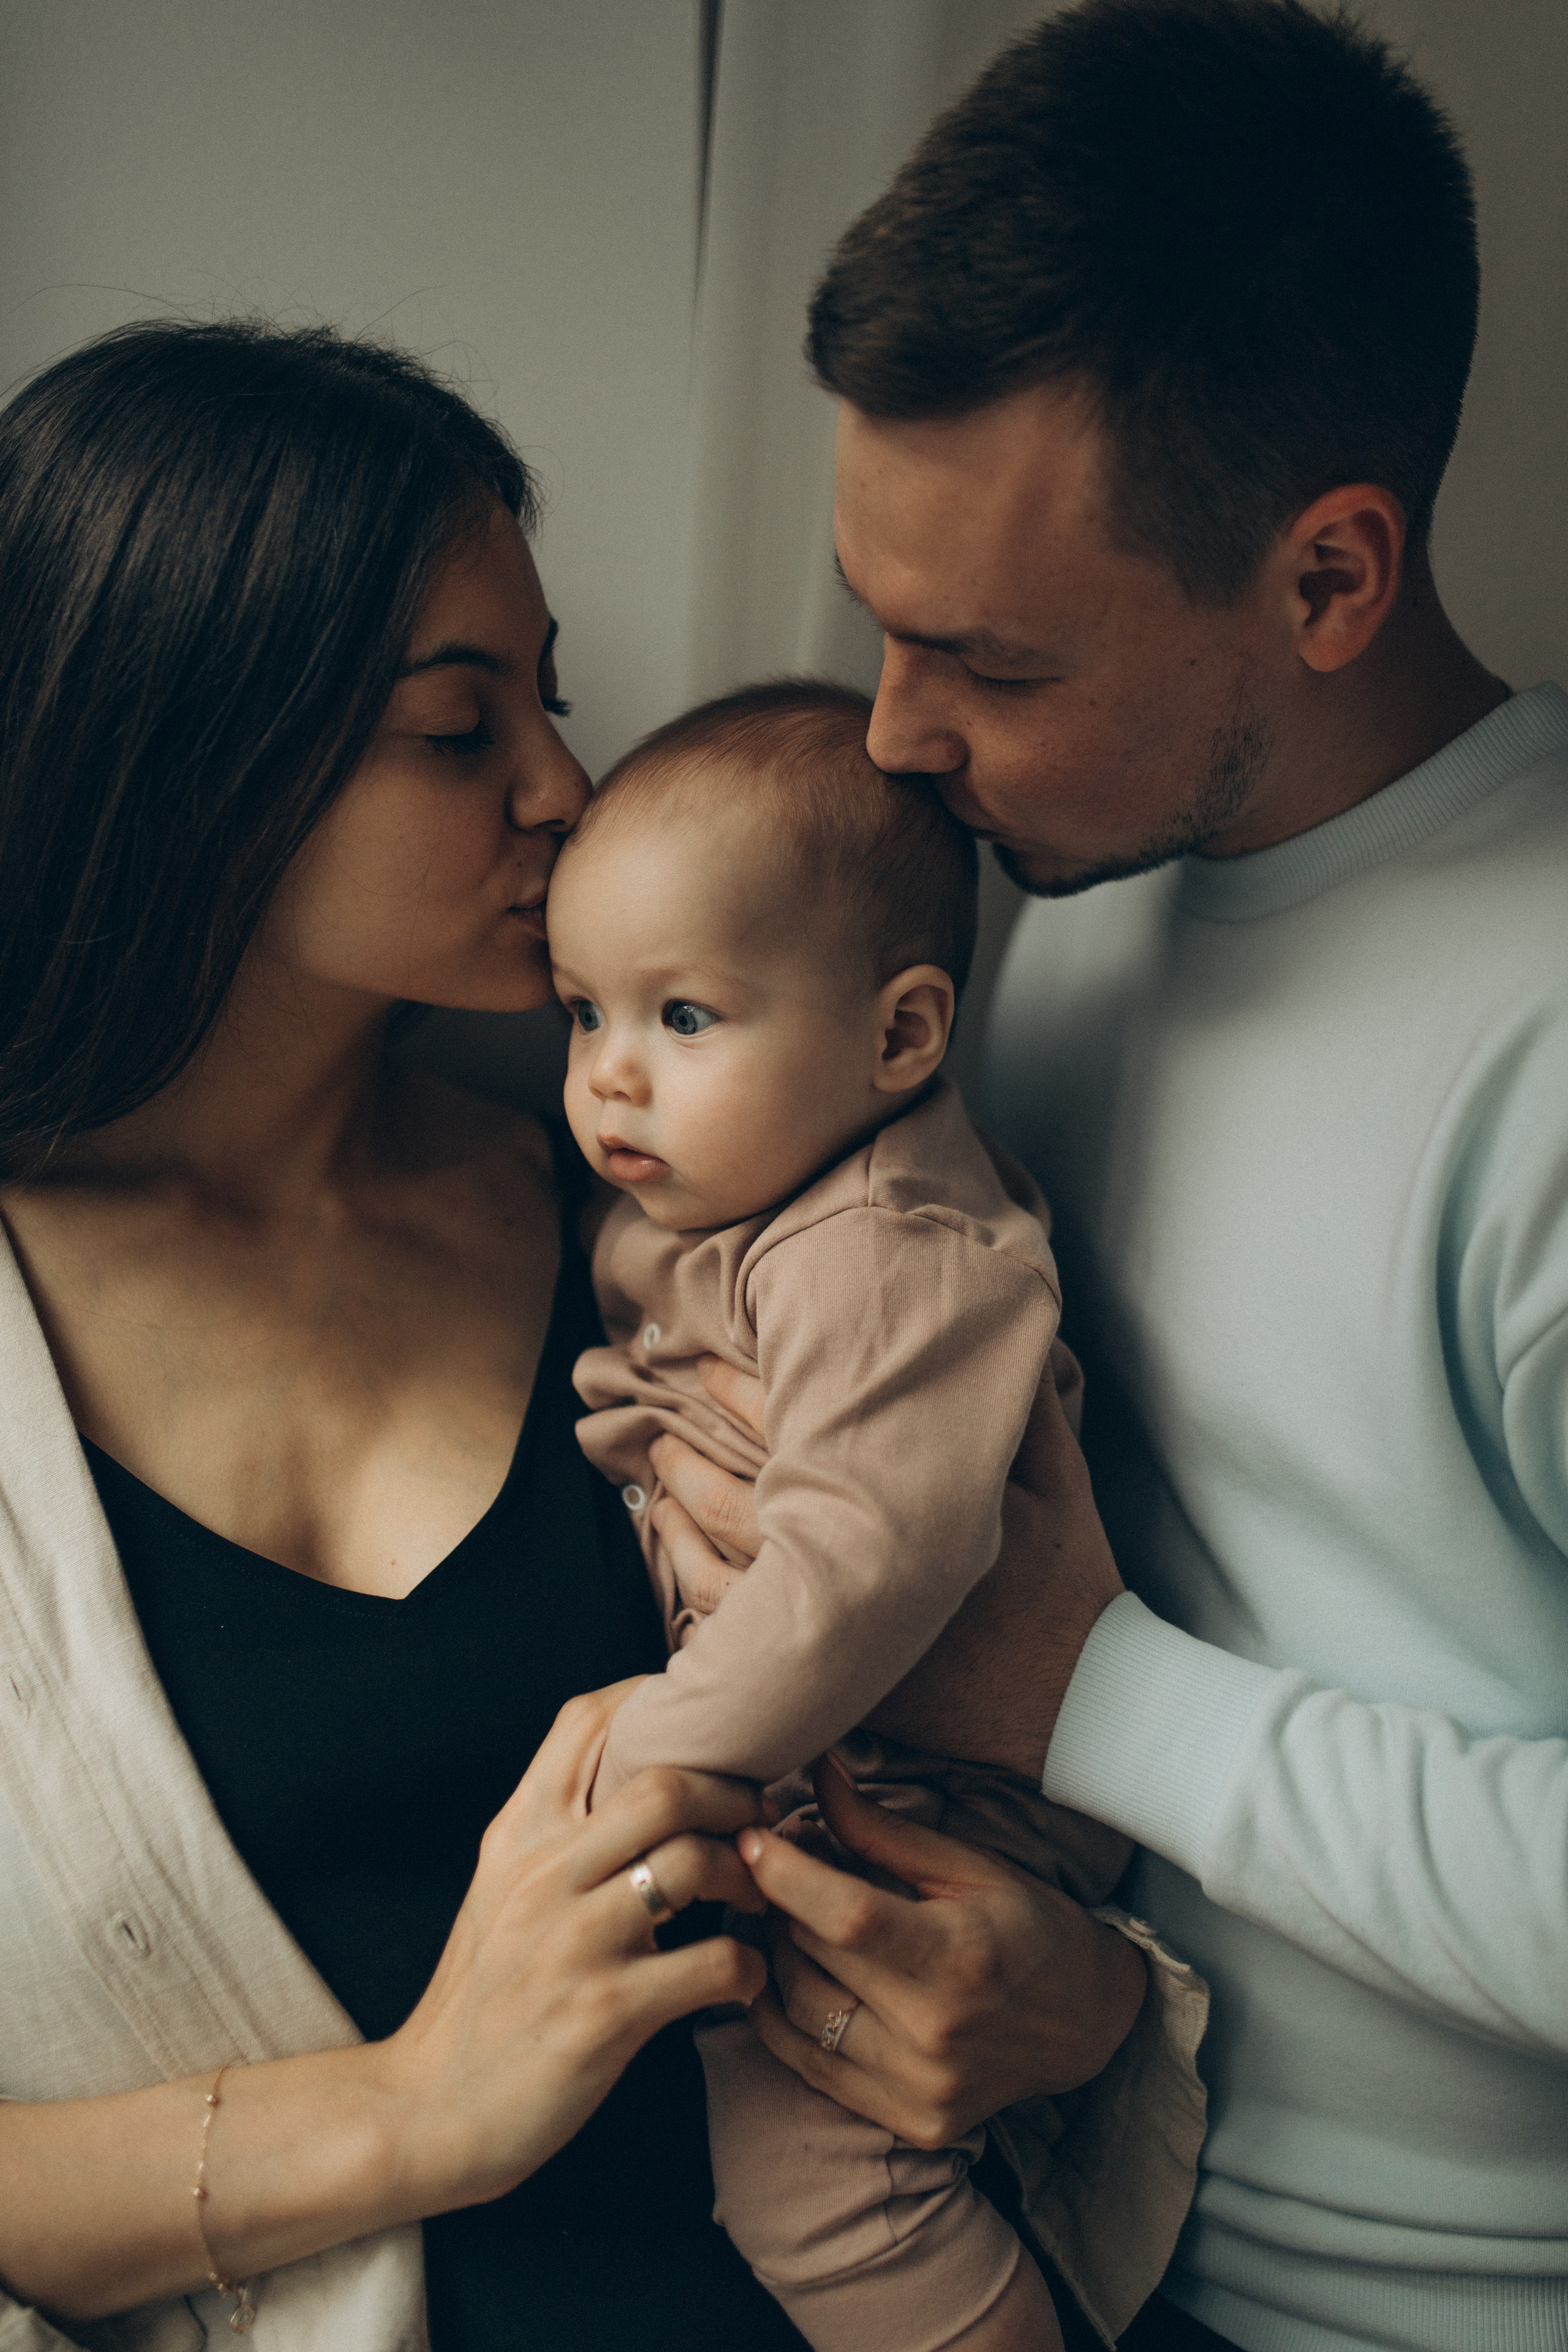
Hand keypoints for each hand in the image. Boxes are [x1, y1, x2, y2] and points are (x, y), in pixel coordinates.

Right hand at [379, 1679, 767, 2208]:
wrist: (427, 2111)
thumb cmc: (480, 1999)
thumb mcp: (499, 1891)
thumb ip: (554, 1830)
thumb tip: (634, 1774)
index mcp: (517, 1835)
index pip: (588, 1720)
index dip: (661, 1702)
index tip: (708, 1731)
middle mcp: (543, 1875)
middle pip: (665, 1781)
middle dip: (732, 1791)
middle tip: (759, 1818)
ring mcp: (574, 1942)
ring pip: (695, 1860)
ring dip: (747, 1874)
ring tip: (757, 1897)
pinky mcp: (605, 2013)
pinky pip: (712, 1964)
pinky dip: (747, 1967)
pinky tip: (742, 1978)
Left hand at [653, 1357, 1123, 1782]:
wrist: (1079, 1704)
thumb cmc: (1071, 1586)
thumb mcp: (1065, 1484)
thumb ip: (1029, 1407)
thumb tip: (1012, 1333)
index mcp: (910, 1504)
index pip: (802, 1436)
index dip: (743, 1396)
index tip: (705, 1365)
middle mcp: (864, 1567)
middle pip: (745, 1504)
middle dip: (692, 1458)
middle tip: (657, 1425)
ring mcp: (843, 1633)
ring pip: (725, 1576)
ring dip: (683, 1523)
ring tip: (658, 1482)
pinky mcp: (836, 1681)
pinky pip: (741, 1643)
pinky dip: (698, 1602)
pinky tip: (680, 1566)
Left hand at [738, 1756, 1145, 2147]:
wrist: (1088, 2021)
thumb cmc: (1027, 1925)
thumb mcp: (966, 1866)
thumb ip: (881, 1830)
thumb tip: (815, 1776)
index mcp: (960, 1957)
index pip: (846, 1916)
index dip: (787, 1874)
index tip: (752, 1836)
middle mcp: (937, 2033)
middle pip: (813, 1959)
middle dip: (777, 1902)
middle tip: (773, 1866)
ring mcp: (921, 2088)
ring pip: (799, 2013)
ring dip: (772, 1956)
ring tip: (779, 1916)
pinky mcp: (911, 2122)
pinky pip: (811, 2068)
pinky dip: (780, 2018)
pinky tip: (779, 1975)